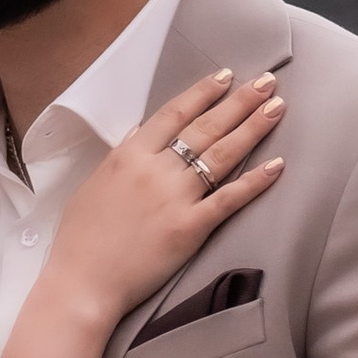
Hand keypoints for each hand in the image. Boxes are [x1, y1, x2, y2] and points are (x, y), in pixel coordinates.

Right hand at [48, 69, 283, 327]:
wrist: (83, 282)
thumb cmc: (81, 237)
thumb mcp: (94, 184)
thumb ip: (121, 155)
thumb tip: (139, 131)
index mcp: (129, 154)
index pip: (174, 113)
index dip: (203, 92)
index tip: (225, 76)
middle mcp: (155, 169)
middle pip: (205, 127)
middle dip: (239, 101)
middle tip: (266, 82)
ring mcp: (176, 198)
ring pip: (222, 155)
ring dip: (252, 128)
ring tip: (276, 108)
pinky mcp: (191, 228)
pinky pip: (229, 199)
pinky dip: (255, 181)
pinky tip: (277, 165)